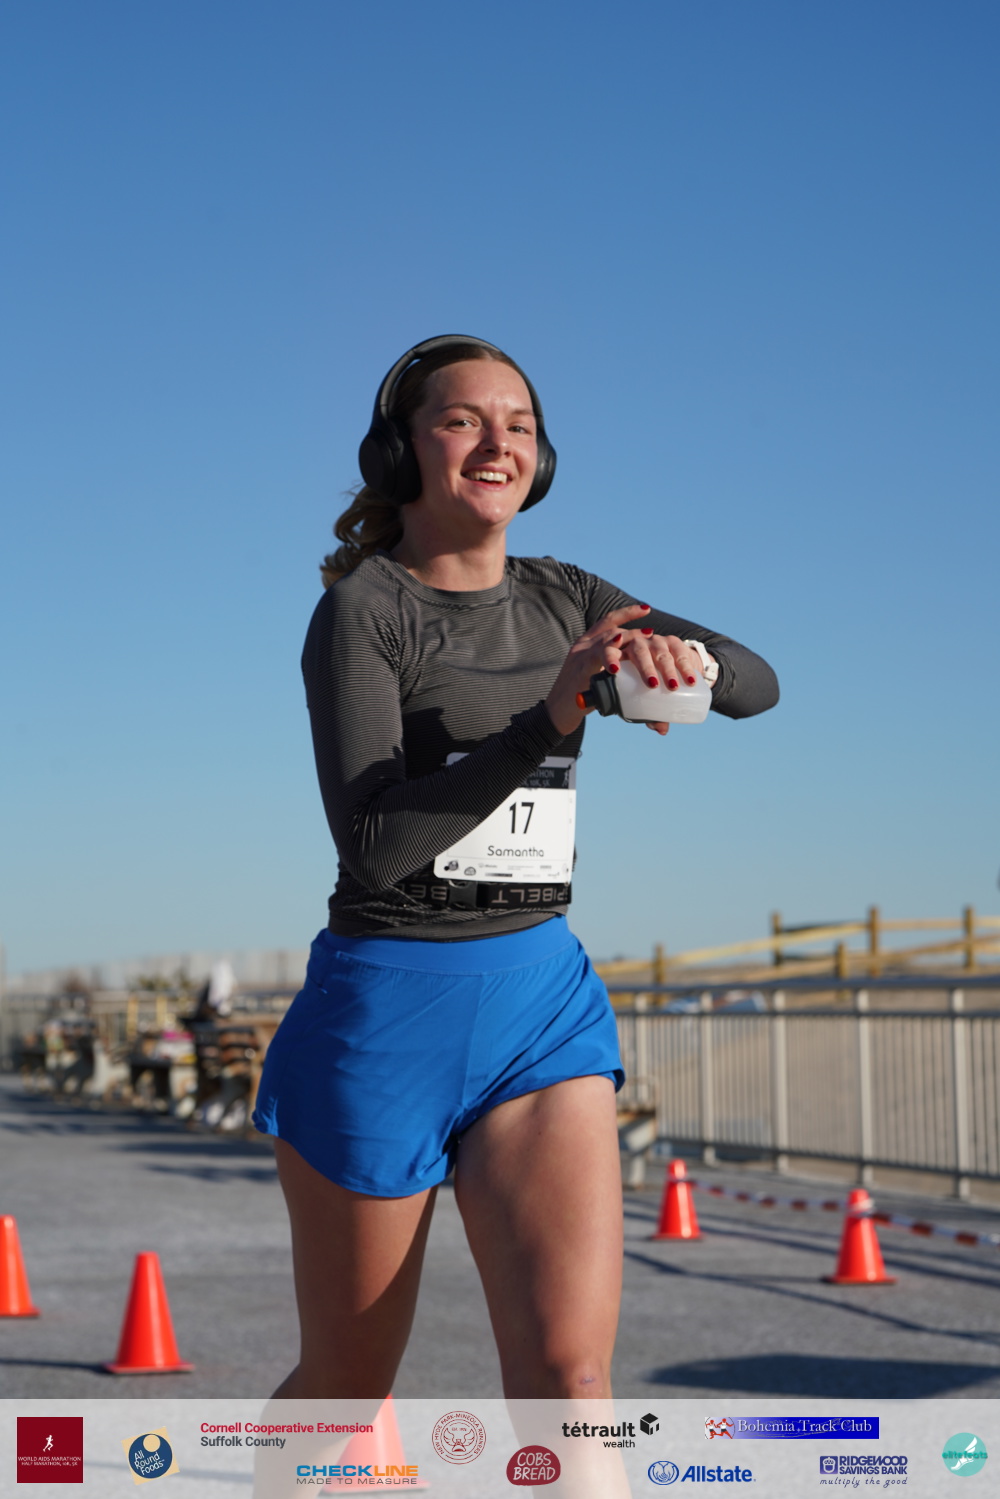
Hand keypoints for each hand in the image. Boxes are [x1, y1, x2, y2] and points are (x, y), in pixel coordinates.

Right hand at [545, 603, 652, 736]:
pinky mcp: (578, 671)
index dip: (627, 613)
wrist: (556, 712)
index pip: (609, 622)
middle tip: (652, 633)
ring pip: (607, 642)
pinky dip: (608, 659)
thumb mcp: (597, 676)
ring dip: (628, 642)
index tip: (646, 609)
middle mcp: (584, 645)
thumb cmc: (581, 698)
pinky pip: (595, 659)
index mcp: (589, 644)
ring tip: (643, 641)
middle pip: (613, 631)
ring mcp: (580, 656)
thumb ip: (614, 670)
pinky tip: (617, 664)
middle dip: (635, 633)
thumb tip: (646, 676)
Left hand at [616, 630, 713, 735]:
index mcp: (622, 655)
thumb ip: (651, 712)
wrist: (672, 664)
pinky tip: (690, 678)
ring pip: (660, 652)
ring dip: (667, 669)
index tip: (613, 671)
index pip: (610, 652)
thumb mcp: (645, 694)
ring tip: (673, 686)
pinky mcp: (673, 642)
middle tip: (652, 685)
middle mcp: (638, 644)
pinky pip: (679, 652)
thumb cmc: (651, 682)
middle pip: (638, 651)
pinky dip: (685, 666)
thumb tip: (661, 730)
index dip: (610, 658)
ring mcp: (656, 642)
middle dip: (645, 667)